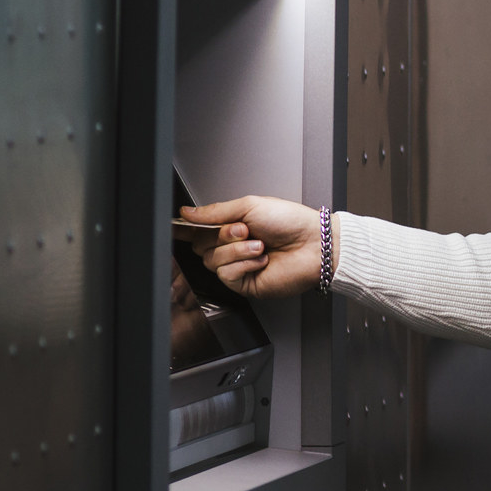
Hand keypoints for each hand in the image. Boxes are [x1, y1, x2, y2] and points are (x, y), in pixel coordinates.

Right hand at [177, 196, 329, 297]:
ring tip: (260, 244)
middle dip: (221, 236)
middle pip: (200, 246)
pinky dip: (243, 264)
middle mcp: (234, 247)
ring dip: (236, 250)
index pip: (199, 229)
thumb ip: (216, 211)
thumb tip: (188, 212)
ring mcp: (239, 266)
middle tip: (243, 230)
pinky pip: (226, 275)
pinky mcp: (245, 284)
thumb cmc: (292, 222)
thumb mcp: (250, 206)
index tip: (176, 225)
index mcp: (233, 225)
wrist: (315, 244)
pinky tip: (261, 260)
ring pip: (211, 261)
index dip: (185, 228)